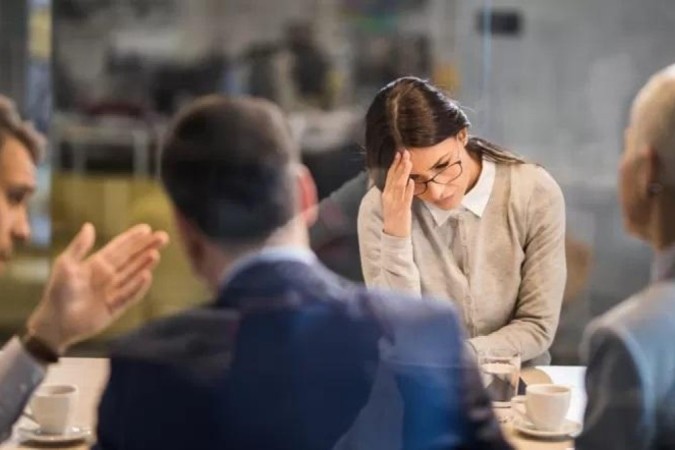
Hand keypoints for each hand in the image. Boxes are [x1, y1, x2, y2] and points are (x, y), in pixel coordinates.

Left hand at [26, 223, 168, 353]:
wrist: (55, 323)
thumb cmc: (58, 293)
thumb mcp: (65, 265)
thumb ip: (79, 247)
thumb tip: (89, 225)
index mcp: (97, 264)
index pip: (119, 247)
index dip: (132, 238)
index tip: (147, 228)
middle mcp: (108, 276)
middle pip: (132, 258)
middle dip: (146, 247)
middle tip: (163, 237)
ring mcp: (113, 291)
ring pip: (133, 274)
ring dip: (144, 264)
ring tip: (156, 254)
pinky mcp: (116, 307)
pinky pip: (130, 295)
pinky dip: (138, 286)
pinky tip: (147, 276)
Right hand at [382, 150, 414, 237]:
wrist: (394, 234)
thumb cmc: (394, 217)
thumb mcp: (392, 202)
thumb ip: (395, 190)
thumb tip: (404, 179)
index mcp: (386, 194)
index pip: (390, 176)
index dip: (394, 165)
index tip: (398, 154)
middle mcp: (389, 197)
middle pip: (394, 178)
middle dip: (400, 165)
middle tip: (405, 153)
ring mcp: (396, 203)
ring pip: (399, 185)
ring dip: (404, 173)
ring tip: (408, 162)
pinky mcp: (403, 210)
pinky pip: (406, 198)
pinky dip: (408, 189)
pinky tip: (411, 181)